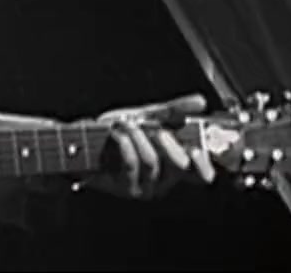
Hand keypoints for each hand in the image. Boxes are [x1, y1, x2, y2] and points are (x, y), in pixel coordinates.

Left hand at [91, 93, 215, 199]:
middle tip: (157, 130)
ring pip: (153, 161)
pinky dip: (125, 143)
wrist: (86, 141)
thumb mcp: (148, 115)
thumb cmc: (120, 130)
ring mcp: (146, 187)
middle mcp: (165, 179)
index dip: (204, 164)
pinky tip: (118, 134)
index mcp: (176, 164)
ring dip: (139, 137)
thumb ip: (173, 110)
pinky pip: (132, 165)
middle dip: (168, 143)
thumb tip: (200, 102)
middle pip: (180, 167)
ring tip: (127, 124)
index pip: (201, 174)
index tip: (197, 149)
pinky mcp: (127, 188)